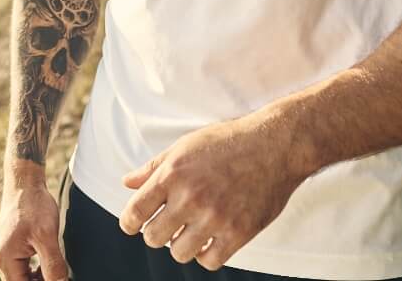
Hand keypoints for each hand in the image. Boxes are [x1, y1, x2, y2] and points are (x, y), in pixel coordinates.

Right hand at [0, 183, 68, 280]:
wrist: (25, 182)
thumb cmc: (34, 205)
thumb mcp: (47, 235)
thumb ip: (53, 264)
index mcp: (6, 260)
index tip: (58, 279)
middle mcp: (1, 260)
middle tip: (59, 275)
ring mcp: (5, 253)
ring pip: (22, 277)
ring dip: (38, 278)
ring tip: (55, 272)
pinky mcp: (11, 247)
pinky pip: (22, 268)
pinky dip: (35, 270)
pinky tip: (47, 264)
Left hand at [118, 109, 305, 270]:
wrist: (275, 144)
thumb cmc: (229, 141)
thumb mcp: (186, 145)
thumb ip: (154, 166)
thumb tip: (127, 183)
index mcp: (173, 172)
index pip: (135, 212)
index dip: (130, 222)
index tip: (134, 224)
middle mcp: (190, 196)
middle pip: (153, 237)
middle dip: (157, 232)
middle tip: (169, 223)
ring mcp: (214, 217)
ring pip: (178, 252)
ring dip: (182, 244)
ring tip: (192, 229)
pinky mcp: (237, 232)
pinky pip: (208, 261)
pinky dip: (206, 253)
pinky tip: (211, 237)